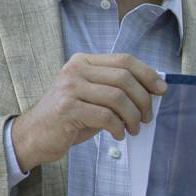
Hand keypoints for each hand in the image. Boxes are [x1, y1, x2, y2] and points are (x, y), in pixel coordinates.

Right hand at [10, 52, 166, 170]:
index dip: (147, 74)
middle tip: (147, 117)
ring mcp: (69, 88)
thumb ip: (115, 88)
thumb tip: (153, 89)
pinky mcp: (67, 108)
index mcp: (83, 61)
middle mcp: (75, 70)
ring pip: (117, 97)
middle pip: (124, 78)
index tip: (162, 90)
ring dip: (133, 116)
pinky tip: (118, 135)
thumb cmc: (70, 118)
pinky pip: (106, 116)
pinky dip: (118, 127)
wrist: (33, 135)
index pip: (124, 60)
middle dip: (143, 100)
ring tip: (134, 129)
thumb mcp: (93, 97)